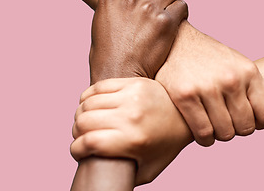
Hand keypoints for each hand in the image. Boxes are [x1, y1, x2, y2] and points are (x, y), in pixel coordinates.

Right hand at [71, 78, 192, 184]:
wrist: (187, 117)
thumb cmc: (166, 145)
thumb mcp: (147, 169)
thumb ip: (124, 176)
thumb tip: (103, 180)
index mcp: (134, 140)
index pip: (89, 142)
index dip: (76, 149)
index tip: (78, 152)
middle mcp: (131, 116)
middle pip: (84, 122)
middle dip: (76, 132)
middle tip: (82, 137)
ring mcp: (131, 96)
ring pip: (87, 104)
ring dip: (80, 115)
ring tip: (86, 122)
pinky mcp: (132, 83)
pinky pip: (97, 87)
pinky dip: (88, 98)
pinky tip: (91, 106)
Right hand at [89, 0, 187, 83]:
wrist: (119, 76)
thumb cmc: (108, 54)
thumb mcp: (102, 20)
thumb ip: (117, 2)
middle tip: (157, 10)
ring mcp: (148, 8)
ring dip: (170, 4)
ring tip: (163, 21)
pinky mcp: (166, 22)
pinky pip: (182, 6)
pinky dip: (180, 15)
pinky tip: (171, 27)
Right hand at [156, 23, 263, 145]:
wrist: (174, 40)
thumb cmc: (205, 57)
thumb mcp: (235, 63)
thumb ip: (248, 87)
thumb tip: (260, 120)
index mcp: (248, 71)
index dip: (257, 124)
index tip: (244, 120)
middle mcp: (231, 79)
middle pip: (245, 127)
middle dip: (236, 130)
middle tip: (225, 124)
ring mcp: (207, 88)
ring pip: (225, 133)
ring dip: (219, 136)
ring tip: (213, 128)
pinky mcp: (185, 95)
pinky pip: (203, 131)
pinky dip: (204, 139)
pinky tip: (201, 133)